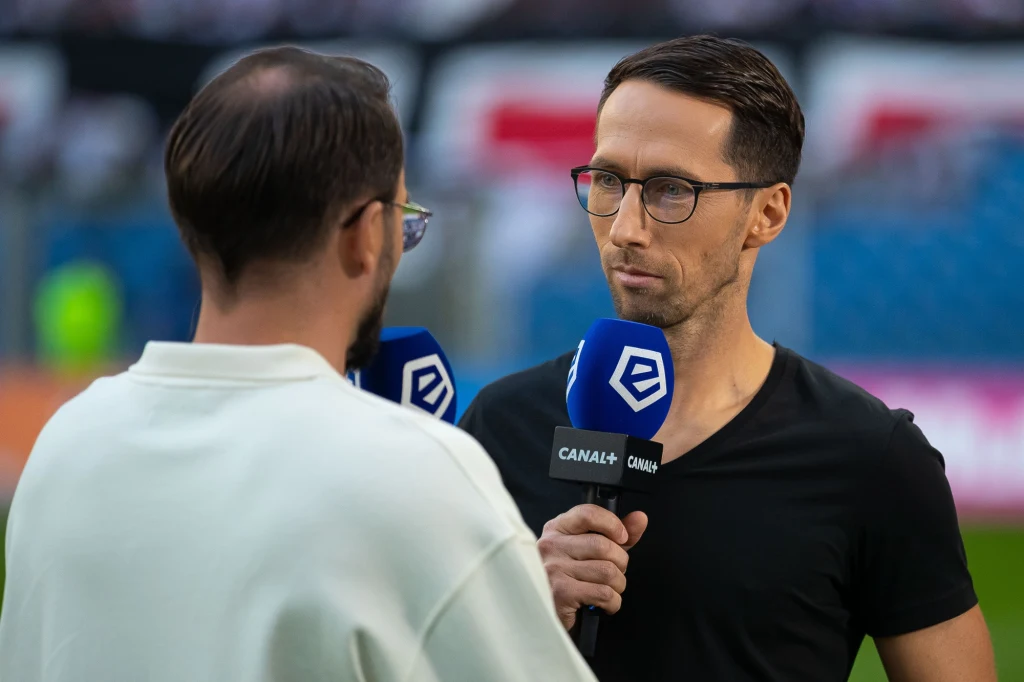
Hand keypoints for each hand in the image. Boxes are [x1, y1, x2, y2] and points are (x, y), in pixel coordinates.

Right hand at [537, 504, 647, 629]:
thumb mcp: (591, 551)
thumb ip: (616, 534)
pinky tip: (604, 603)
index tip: (622, 538)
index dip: (613, 524)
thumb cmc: (572, 580)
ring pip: (607, 571)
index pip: (588, 514)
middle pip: (603, 545)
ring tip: (608, 589)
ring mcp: (554, 569)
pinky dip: (613, 602)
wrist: (550, 616)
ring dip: (618, 585)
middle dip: (620, 562)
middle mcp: (552, 546)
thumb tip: (640, 518)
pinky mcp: (561, 593)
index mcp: (557, 529)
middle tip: (614, 572)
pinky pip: (604, 593)